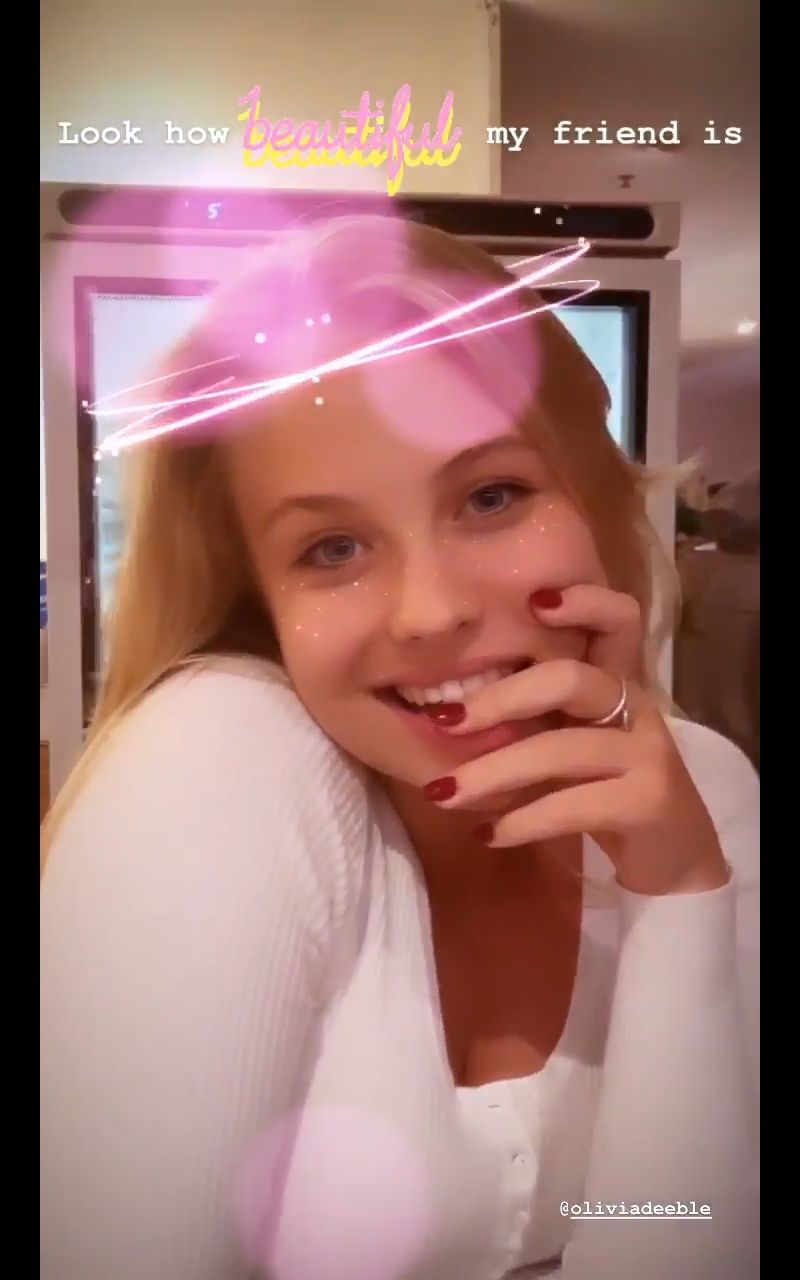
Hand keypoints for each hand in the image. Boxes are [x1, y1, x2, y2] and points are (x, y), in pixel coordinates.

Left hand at [423, 585, 729, 896]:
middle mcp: (636, 707)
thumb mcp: (570, 745)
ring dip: (492, 772)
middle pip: (570, 679)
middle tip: (443, 721)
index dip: (586, 602)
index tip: (533, 602)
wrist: (673, 860)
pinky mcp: (649, 802)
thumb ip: (531, 720)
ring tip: (444, 794)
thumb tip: (443, 714)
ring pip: (561, 749)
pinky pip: (573, 805)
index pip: (620, 620)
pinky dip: (523, 820)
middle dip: (500, 698)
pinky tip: (489, 835)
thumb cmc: (605, 792)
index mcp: (617, 683)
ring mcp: (648, 753)